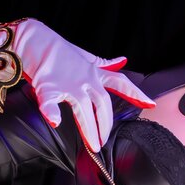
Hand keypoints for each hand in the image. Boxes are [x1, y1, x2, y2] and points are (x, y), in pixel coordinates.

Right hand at [11, 18, 154, 151]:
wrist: (33, 39)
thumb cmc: (58, 50)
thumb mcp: (85, 56)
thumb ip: (104, 64)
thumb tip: (123, 61)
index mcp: (94, 73)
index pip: (120, 83)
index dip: (136, 94)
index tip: (151, 104)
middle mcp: (85, 79)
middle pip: (103, 104)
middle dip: (106, 125)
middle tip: (103, 143)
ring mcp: (68, 84)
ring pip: (83, 108)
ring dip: (89, 128)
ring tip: (92, 145)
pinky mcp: (48, 86)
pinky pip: (50, 101)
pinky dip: (52, 112)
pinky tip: (55, 121)